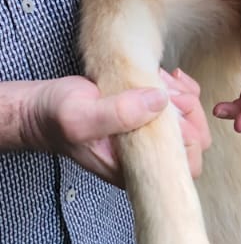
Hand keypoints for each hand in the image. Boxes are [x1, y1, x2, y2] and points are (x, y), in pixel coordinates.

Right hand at [22, 68, 211, 185]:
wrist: (40, 108)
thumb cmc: (55, 118)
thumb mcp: (80, 117)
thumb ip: (118, 113)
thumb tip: (160, 102)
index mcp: (136, 167)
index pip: (185, 165)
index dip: (186, 134)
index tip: (167, 105)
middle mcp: (147, 154)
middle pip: (196, 140)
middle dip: (188, 109)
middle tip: (165, 86)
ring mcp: (150, 134)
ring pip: (191, 120)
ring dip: (183, 93)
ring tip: (160, 77)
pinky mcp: (148, 114)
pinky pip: (180, 105)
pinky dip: (180, 87)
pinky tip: (166, 76)